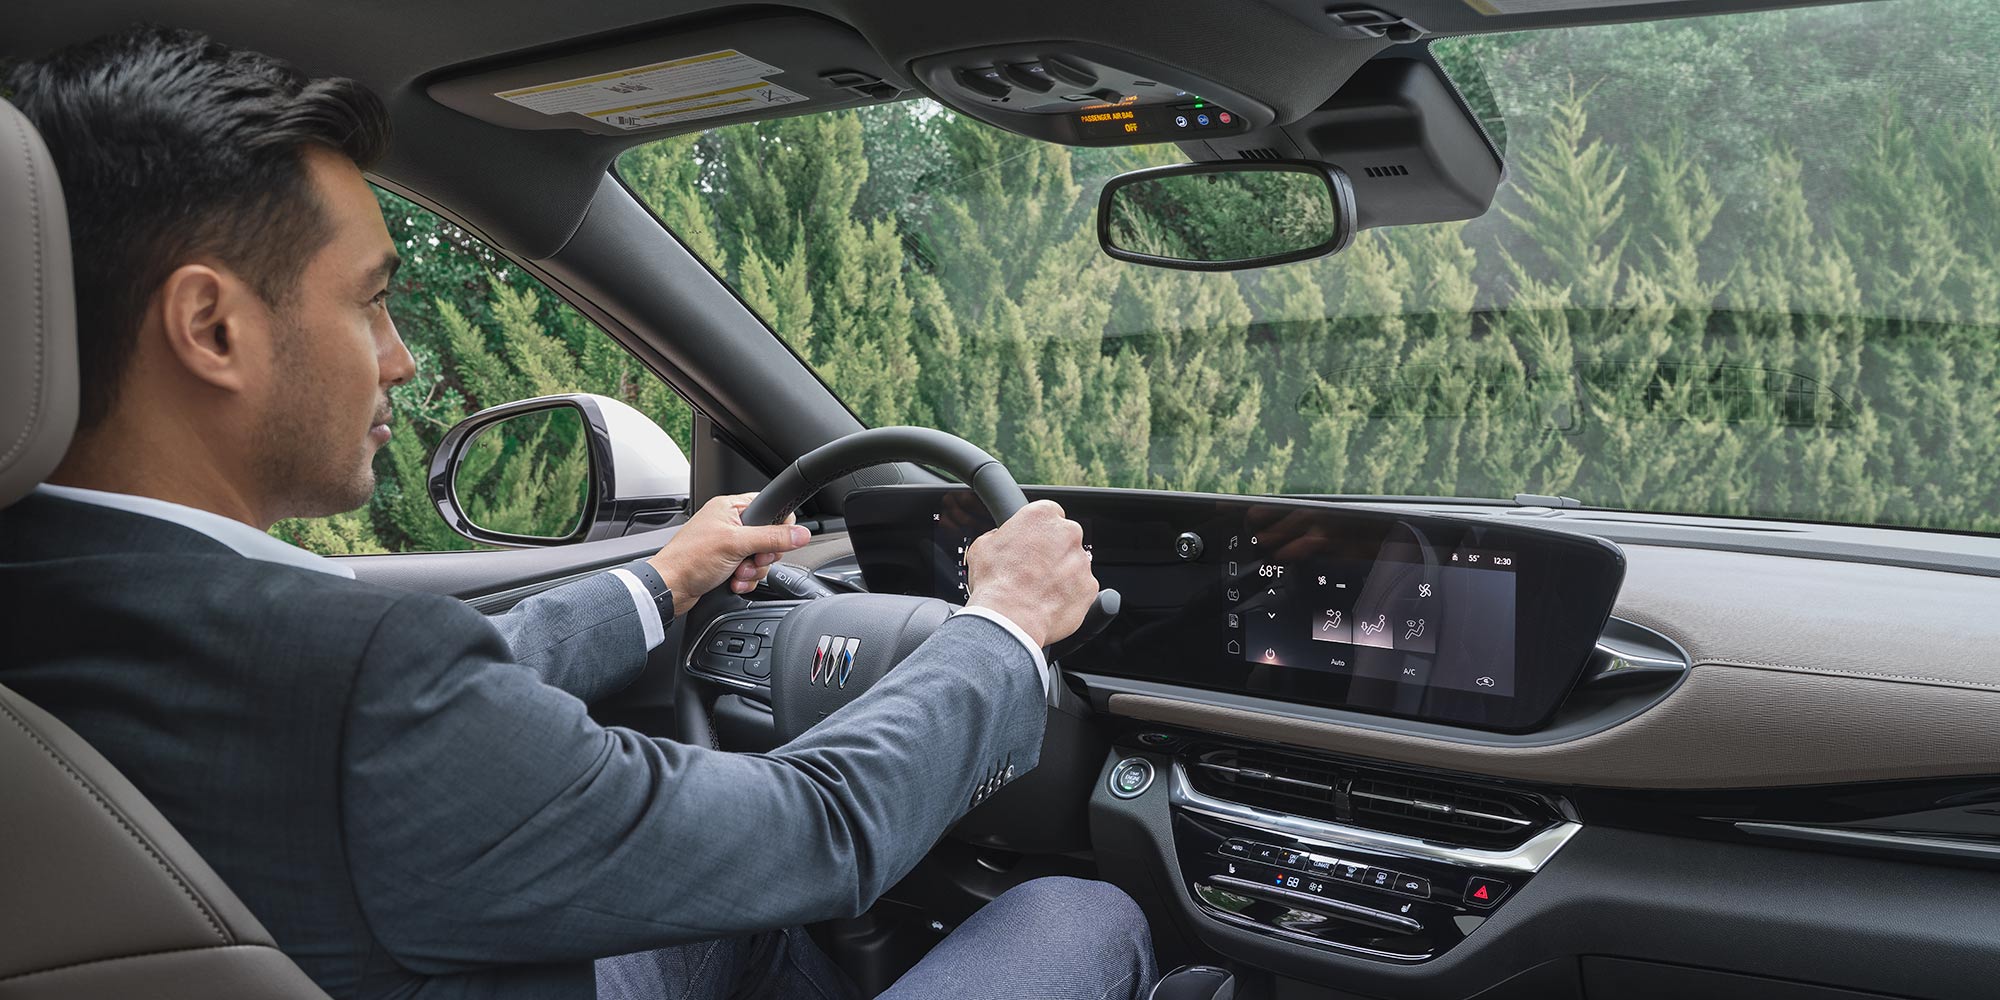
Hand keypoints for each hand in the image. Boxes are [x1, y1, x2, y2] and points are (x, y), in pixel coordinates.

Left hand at [648, 493, 810, 615]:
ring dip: (753, 571)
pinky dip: (745, 580)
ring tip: (737, 573)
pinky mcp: (726, 564)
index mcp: (730, 507)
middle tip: (750, 559)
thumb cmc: (689, 559)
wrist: (669, 588)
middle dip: (762, 556)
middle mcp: (730, 523)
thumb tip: (801, 533)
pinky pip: (750, 572)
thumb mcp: (736, 544)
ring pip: (760, 558)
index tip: (774, 541)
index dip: (778, 526)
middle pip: (769, 538)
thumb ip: (772, 537)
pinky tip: (733, 582)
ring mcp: (728, 545)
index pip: (770, 508)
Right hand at [965, 499, 1097, 647]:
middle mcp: (1067, 532)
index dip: (1038, 530)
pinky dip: (1069, 595)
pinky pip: (1081, 588)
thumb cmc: (994, 583)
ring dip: (1061, 573)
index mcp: (1041, 515)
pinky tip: (1049, 603)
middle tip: (1033, 569)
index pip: (1048, 513)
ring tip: (1038, 590)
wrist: (1010, 619)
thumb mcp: (982, 547)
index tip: (1032, 542)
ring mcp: (1082, 560)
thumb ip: (998, 536)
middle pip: (1064, 537)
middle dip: (1052, 551)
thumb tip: (1000, 539)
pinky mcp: (1090, 586)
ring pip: (1074, 563)